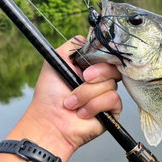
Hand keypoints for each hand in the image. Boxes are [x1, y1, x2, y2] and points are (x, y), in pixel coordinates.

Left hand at [18, 36, 122, 161]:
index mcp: (88, 67)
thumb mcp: (56, 61)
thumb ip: (73, 45)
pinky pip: (113, 99)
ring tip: (73, 104)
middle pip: (112, 67)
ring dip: (87, 94)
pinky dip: (94, 106)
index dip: (102, 56)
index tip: (90, 62)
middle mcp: (99, 80)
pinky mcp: (111, 110)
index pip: (105, 55)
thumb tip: (90, 38)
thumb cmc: (49, 96)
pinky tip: (83, 113)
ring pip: (111, 85)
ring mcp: (105, 95)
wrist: (51, 123)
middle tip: (81, 80)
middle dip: (95, 74)